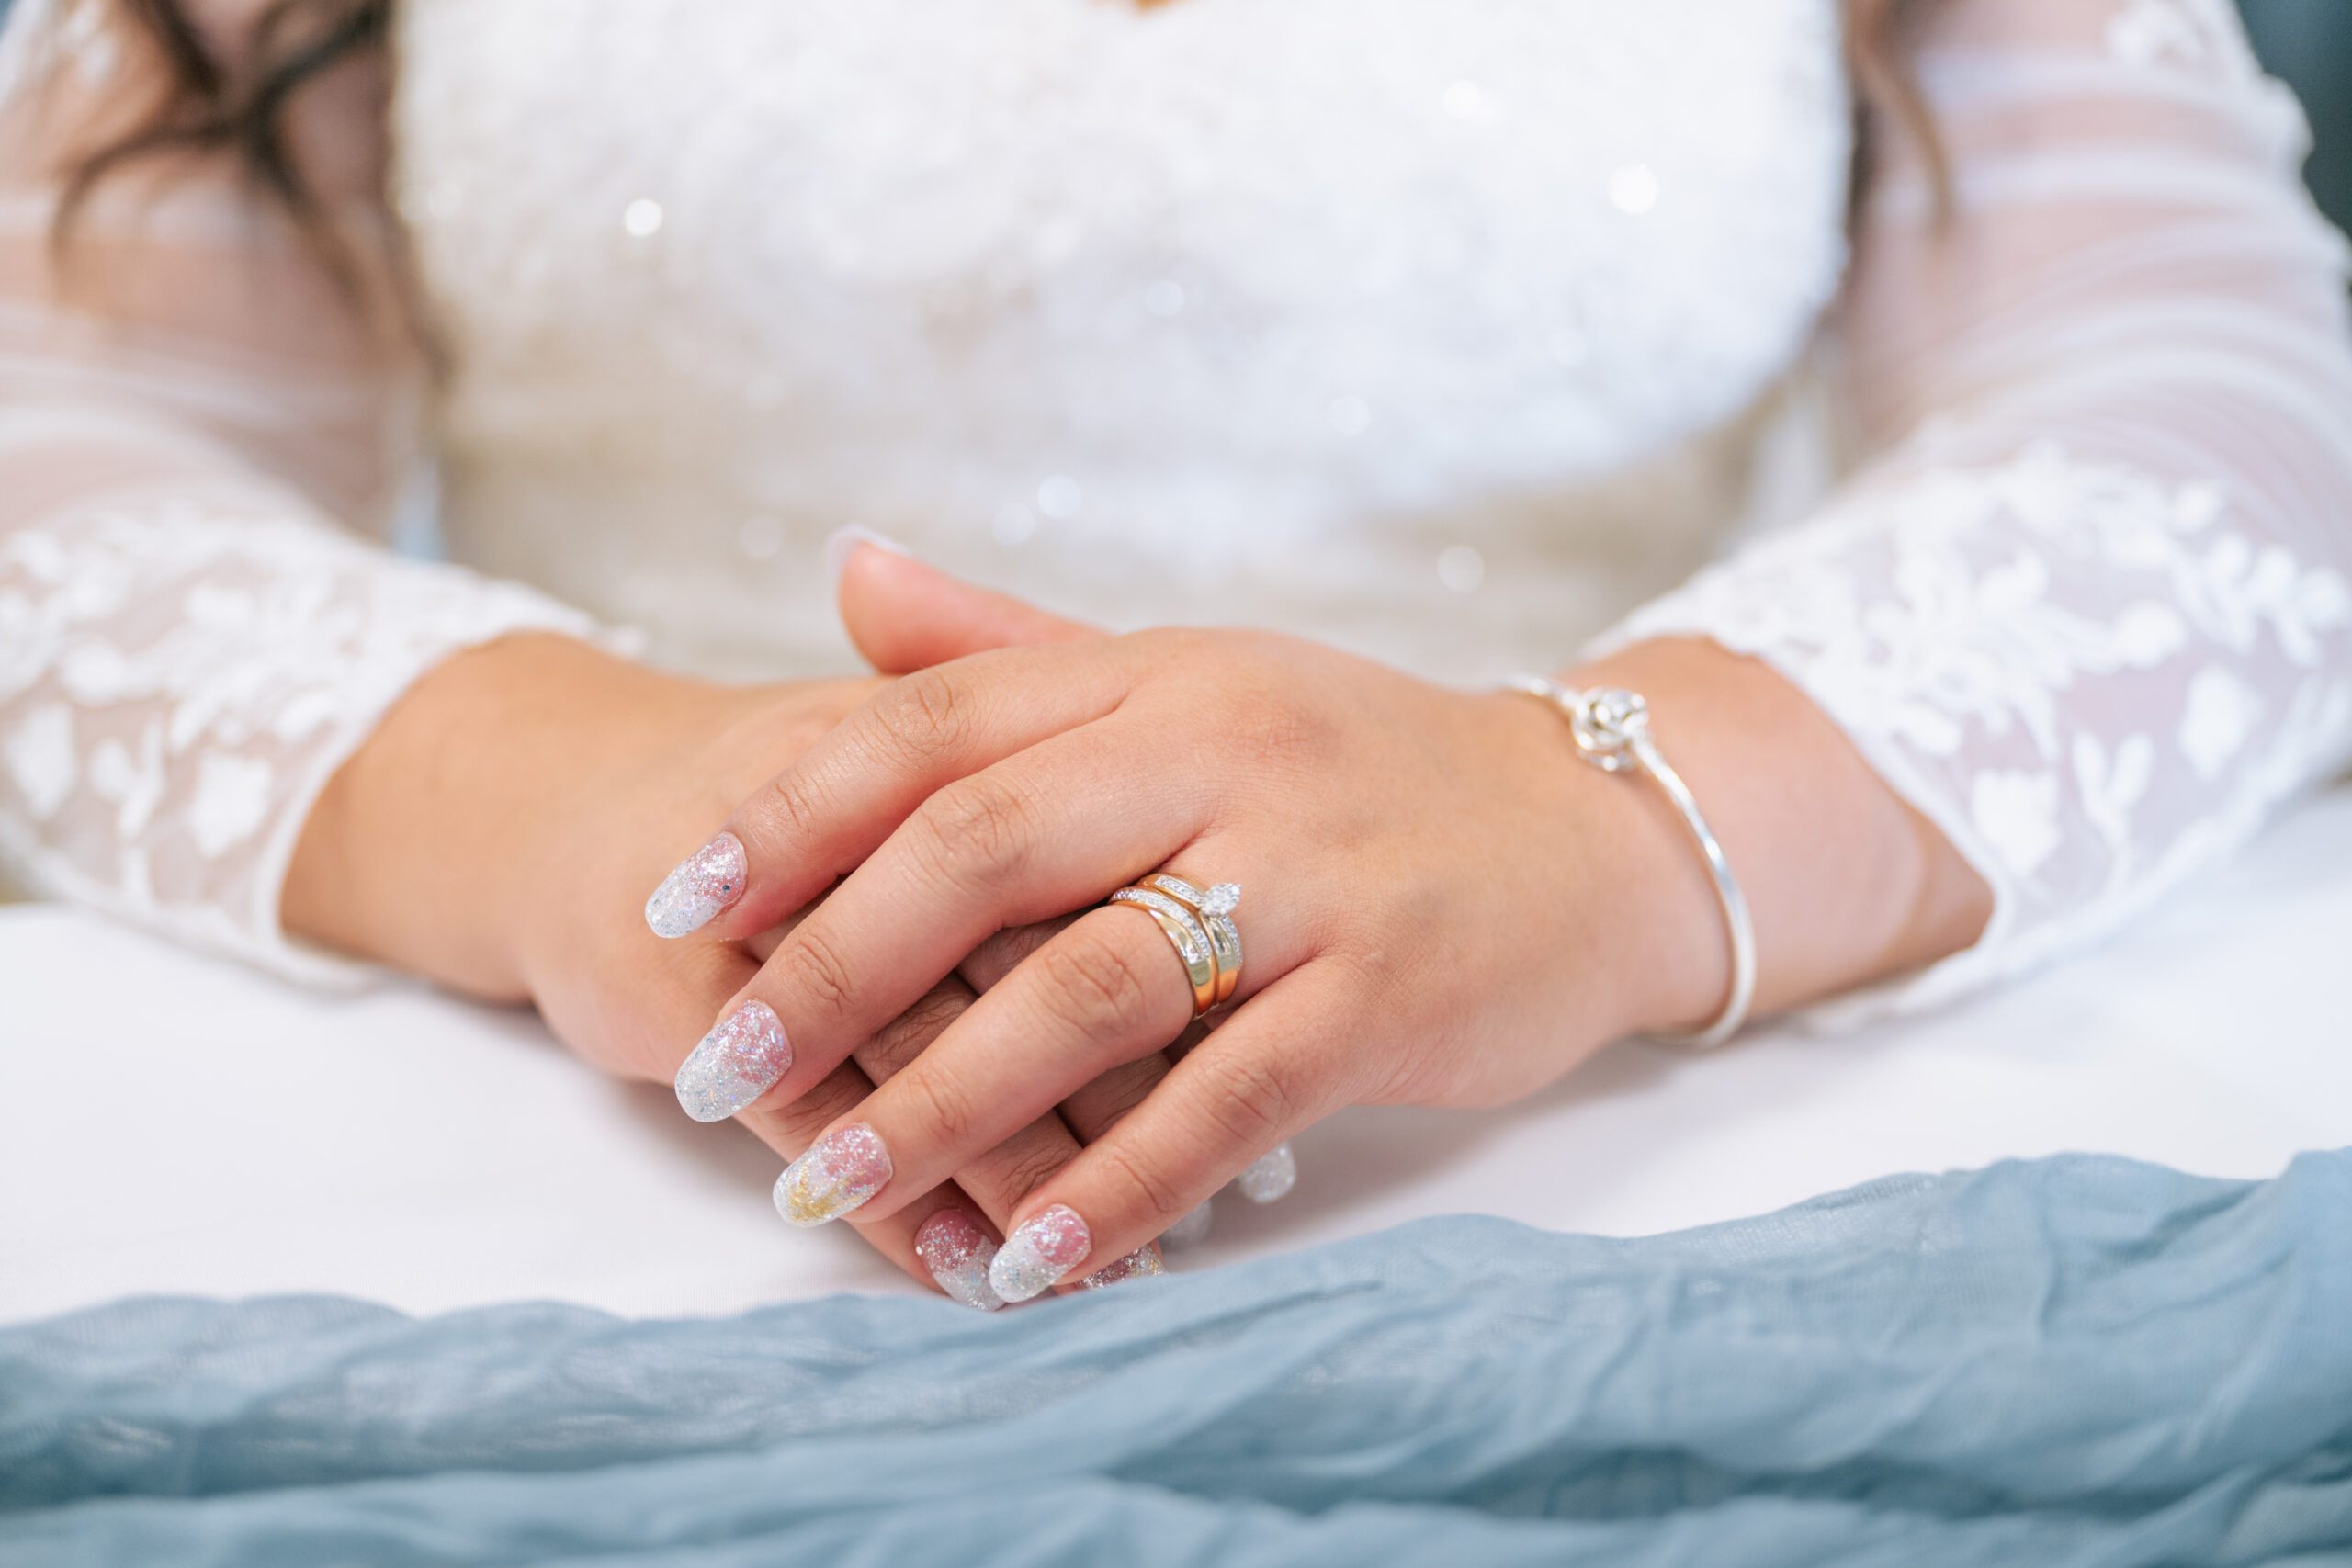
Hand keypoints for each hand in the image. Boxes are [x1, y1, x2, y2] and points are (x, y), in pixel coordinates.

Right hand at [277, 568, 1168, 1300]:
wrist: (574, 800)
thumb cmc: (802, 815)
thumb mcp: (929, 779)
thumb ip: (1069, 827)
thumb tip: (1241, 921)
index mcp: (951, 740)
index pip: (1096, 849)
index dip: (1191, 953)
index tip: (1282, 1048)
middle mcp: (869, 810)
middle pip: (1023, 948)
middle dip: (1127, 1081)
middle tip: (1233, 1184)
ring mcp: (774, 896)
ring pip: (925, 1039)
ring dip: (1023, 1164)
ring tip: (1109, 1262)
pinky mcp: (687, 985)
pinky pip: (813, 1108)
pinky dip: (899, 1200)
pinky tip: (972, 1268)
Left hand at [669, 560, 1992, 1299]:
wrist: (1584, 826)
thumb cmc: (1348, 764)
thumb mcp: (1188, 678)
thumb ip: (1009, 648)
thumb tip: (843, 569)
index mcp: (1152, 676)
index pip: (937, 728)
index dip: (793, 815)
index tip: (676, 903)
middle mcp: (1222, 754)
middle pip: (987, 850)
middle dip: (832, 970)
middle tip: (716, 1070)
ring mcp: (1311, 873)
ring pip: (1093, 985)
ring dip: (947, 1099)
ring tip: (831, 1185)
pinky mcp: (1386, 990)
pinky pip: (1229, 1098)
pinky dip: (1121, 1183)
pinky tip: (1031, 1257)